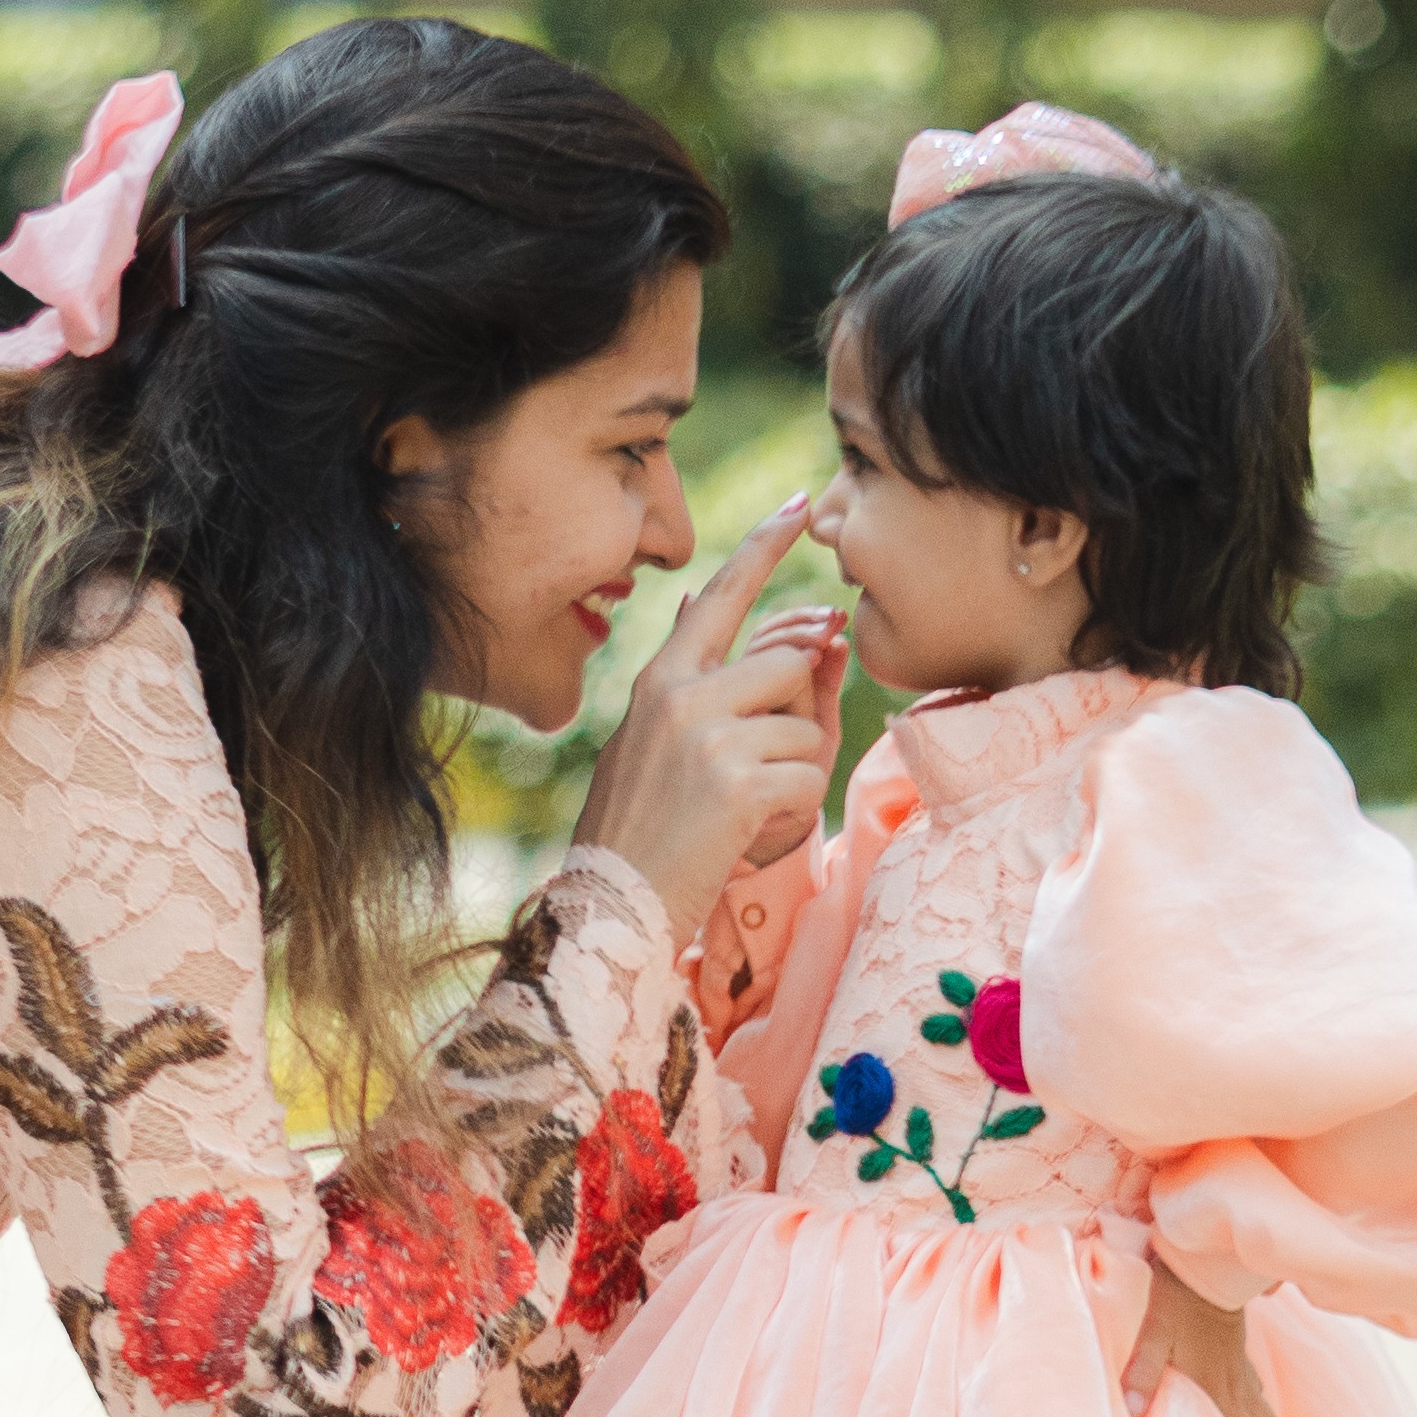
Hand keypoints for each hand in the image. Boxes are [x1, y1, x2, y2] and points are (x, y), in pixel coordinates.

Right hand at [573, 500, 841, 947]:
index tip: (803, 508)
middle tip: (762, 766)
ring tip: (742, 814)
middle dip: (799, 712)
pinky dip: (793, 813)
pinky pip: (807, 777)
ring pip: (804, 725)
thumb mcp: (644, 741)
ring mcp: (706, 736)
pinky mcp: (735, 782)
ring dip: (793, 775)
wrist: (610, 909)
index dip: (764, 548)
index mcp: (659, 681)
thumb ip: (687, 680)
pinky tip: (748, 836)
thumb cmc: (633, 833)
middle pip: (788, 662)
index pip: (721, 596)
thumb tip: (710, 603)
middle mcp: (679, 695)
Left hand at [1123, 1256, 1279, 1416]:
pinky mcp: (1240, 1359)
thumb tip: (1131, 1415)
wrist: (1206, 1265)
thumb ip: (1143, 1373)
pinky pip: (1257, 1397)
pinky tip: (1235, 1415)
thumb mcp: (1153, 1335)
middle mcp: (1235, 1386)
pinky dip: (1252, 1413)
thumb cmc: (1176, 1301)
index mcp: (1215, 1388)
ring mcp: (1242, 1373)